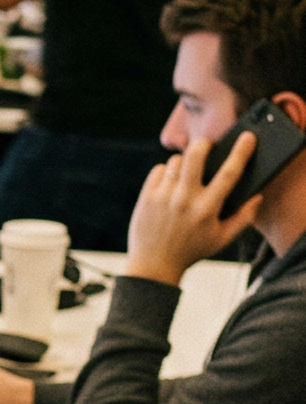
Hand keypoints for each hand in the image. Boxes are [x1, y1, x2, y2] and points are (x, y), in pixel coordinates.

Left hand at [125, 131, 259, 286]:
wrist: (153, 266)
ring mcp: (163, 197)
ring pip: (176, 161)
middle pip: (195, 155)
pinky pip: (158, 170)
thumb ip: (244, 218)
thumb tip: (257, 196)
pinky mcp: (146, 198)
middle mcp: (184, 199)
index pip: (229, 173)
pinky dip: (166, 172)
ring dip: (185, 162)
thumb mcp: (222, 239)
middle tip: (208, 146)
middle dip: (205, 144)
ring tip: (188, 173)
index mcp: (207, 209)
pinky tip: (170, 183)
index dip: (241, 152)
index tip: (248, 138)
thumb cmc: (191, 251)